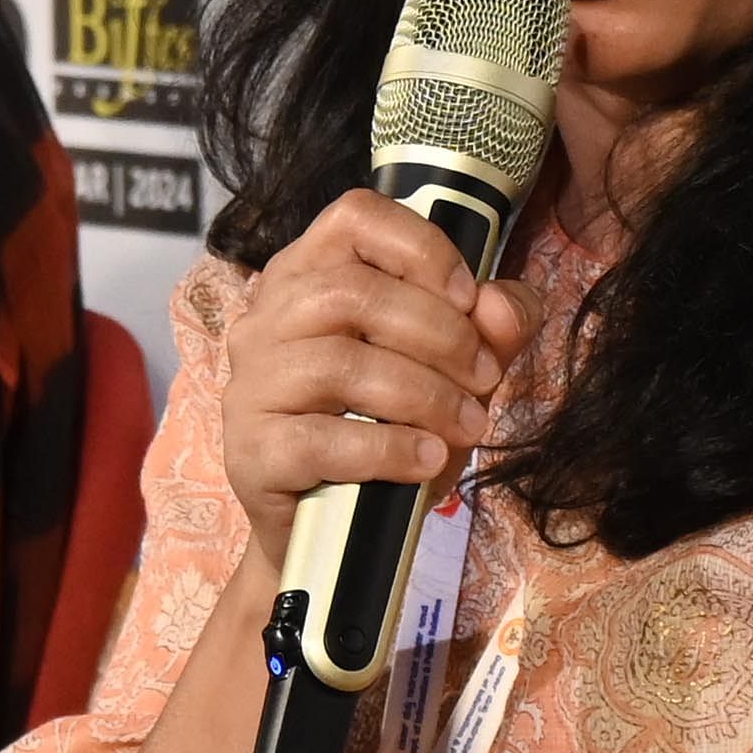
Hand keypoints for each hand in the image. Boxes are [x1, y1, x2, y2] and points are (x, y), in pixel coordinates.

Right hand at [214, 193, 544, 569]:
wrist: (332, 534)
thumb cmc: (384, 432)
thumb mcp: (451, 373)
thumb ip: (487, 330)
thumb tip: (502, 307)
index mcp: (310, 275)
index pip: (353, 218)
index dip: (420, 248)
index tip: (468, 298)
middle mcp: (266, 318)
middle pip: (351, 292)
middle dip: (440, 335)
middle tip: (486, 379)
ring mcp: (250, 384)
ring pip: (339, 363)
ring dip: (424, 394)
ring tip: (468, 425)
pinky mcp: (250, 450)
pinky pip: (321, 439)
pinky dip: (389, 448)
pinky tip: (427, 460)